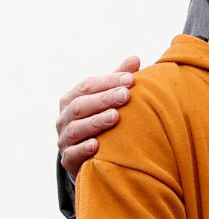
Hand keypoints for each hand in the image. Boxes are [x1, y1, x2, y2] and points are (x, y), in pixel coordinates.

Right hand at [56, 56, 140, 176]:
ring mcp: (64, 139)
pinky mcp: (68, 160)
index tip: (131, 79)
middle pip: (80, 105)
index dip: (109, 81)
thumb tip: (135, 58)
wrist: (89, 154)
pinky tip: (97, 145)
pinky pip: (71, 154)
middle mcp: (64, 118)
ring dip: (96, 122)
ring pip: (75, 129)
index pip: (88, 85)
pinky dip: (83, 149)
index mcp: (73, 98)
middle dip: (103, 99)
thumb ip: (119, 78)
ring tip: (115, 117)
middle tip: (125, 95)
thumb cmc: (102, 116)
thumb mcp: (109, 96)